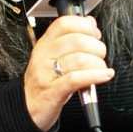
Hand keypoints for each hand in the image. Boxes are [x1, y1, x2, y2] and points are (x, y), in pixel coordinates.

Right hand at [24, 15, 113, 131]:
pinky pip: (77, 79)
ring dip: (98, 63)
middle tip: (100, 54)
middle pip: (77, 41)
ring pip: (80, 59)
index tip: (95, 34)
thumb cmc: (45, 82)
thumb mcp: (54, 56)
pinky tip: (104, 75)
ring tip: (102, 68)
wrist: (28, 108)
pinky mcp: (53, 92)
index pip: (64, 23)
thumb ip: (71, 39)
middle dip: (97, 46)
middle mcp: (44, 56)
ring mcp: (47, 74)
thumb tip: (90, 22)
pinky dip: (96, 76)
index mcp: (44, 44)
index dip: (85, 25)